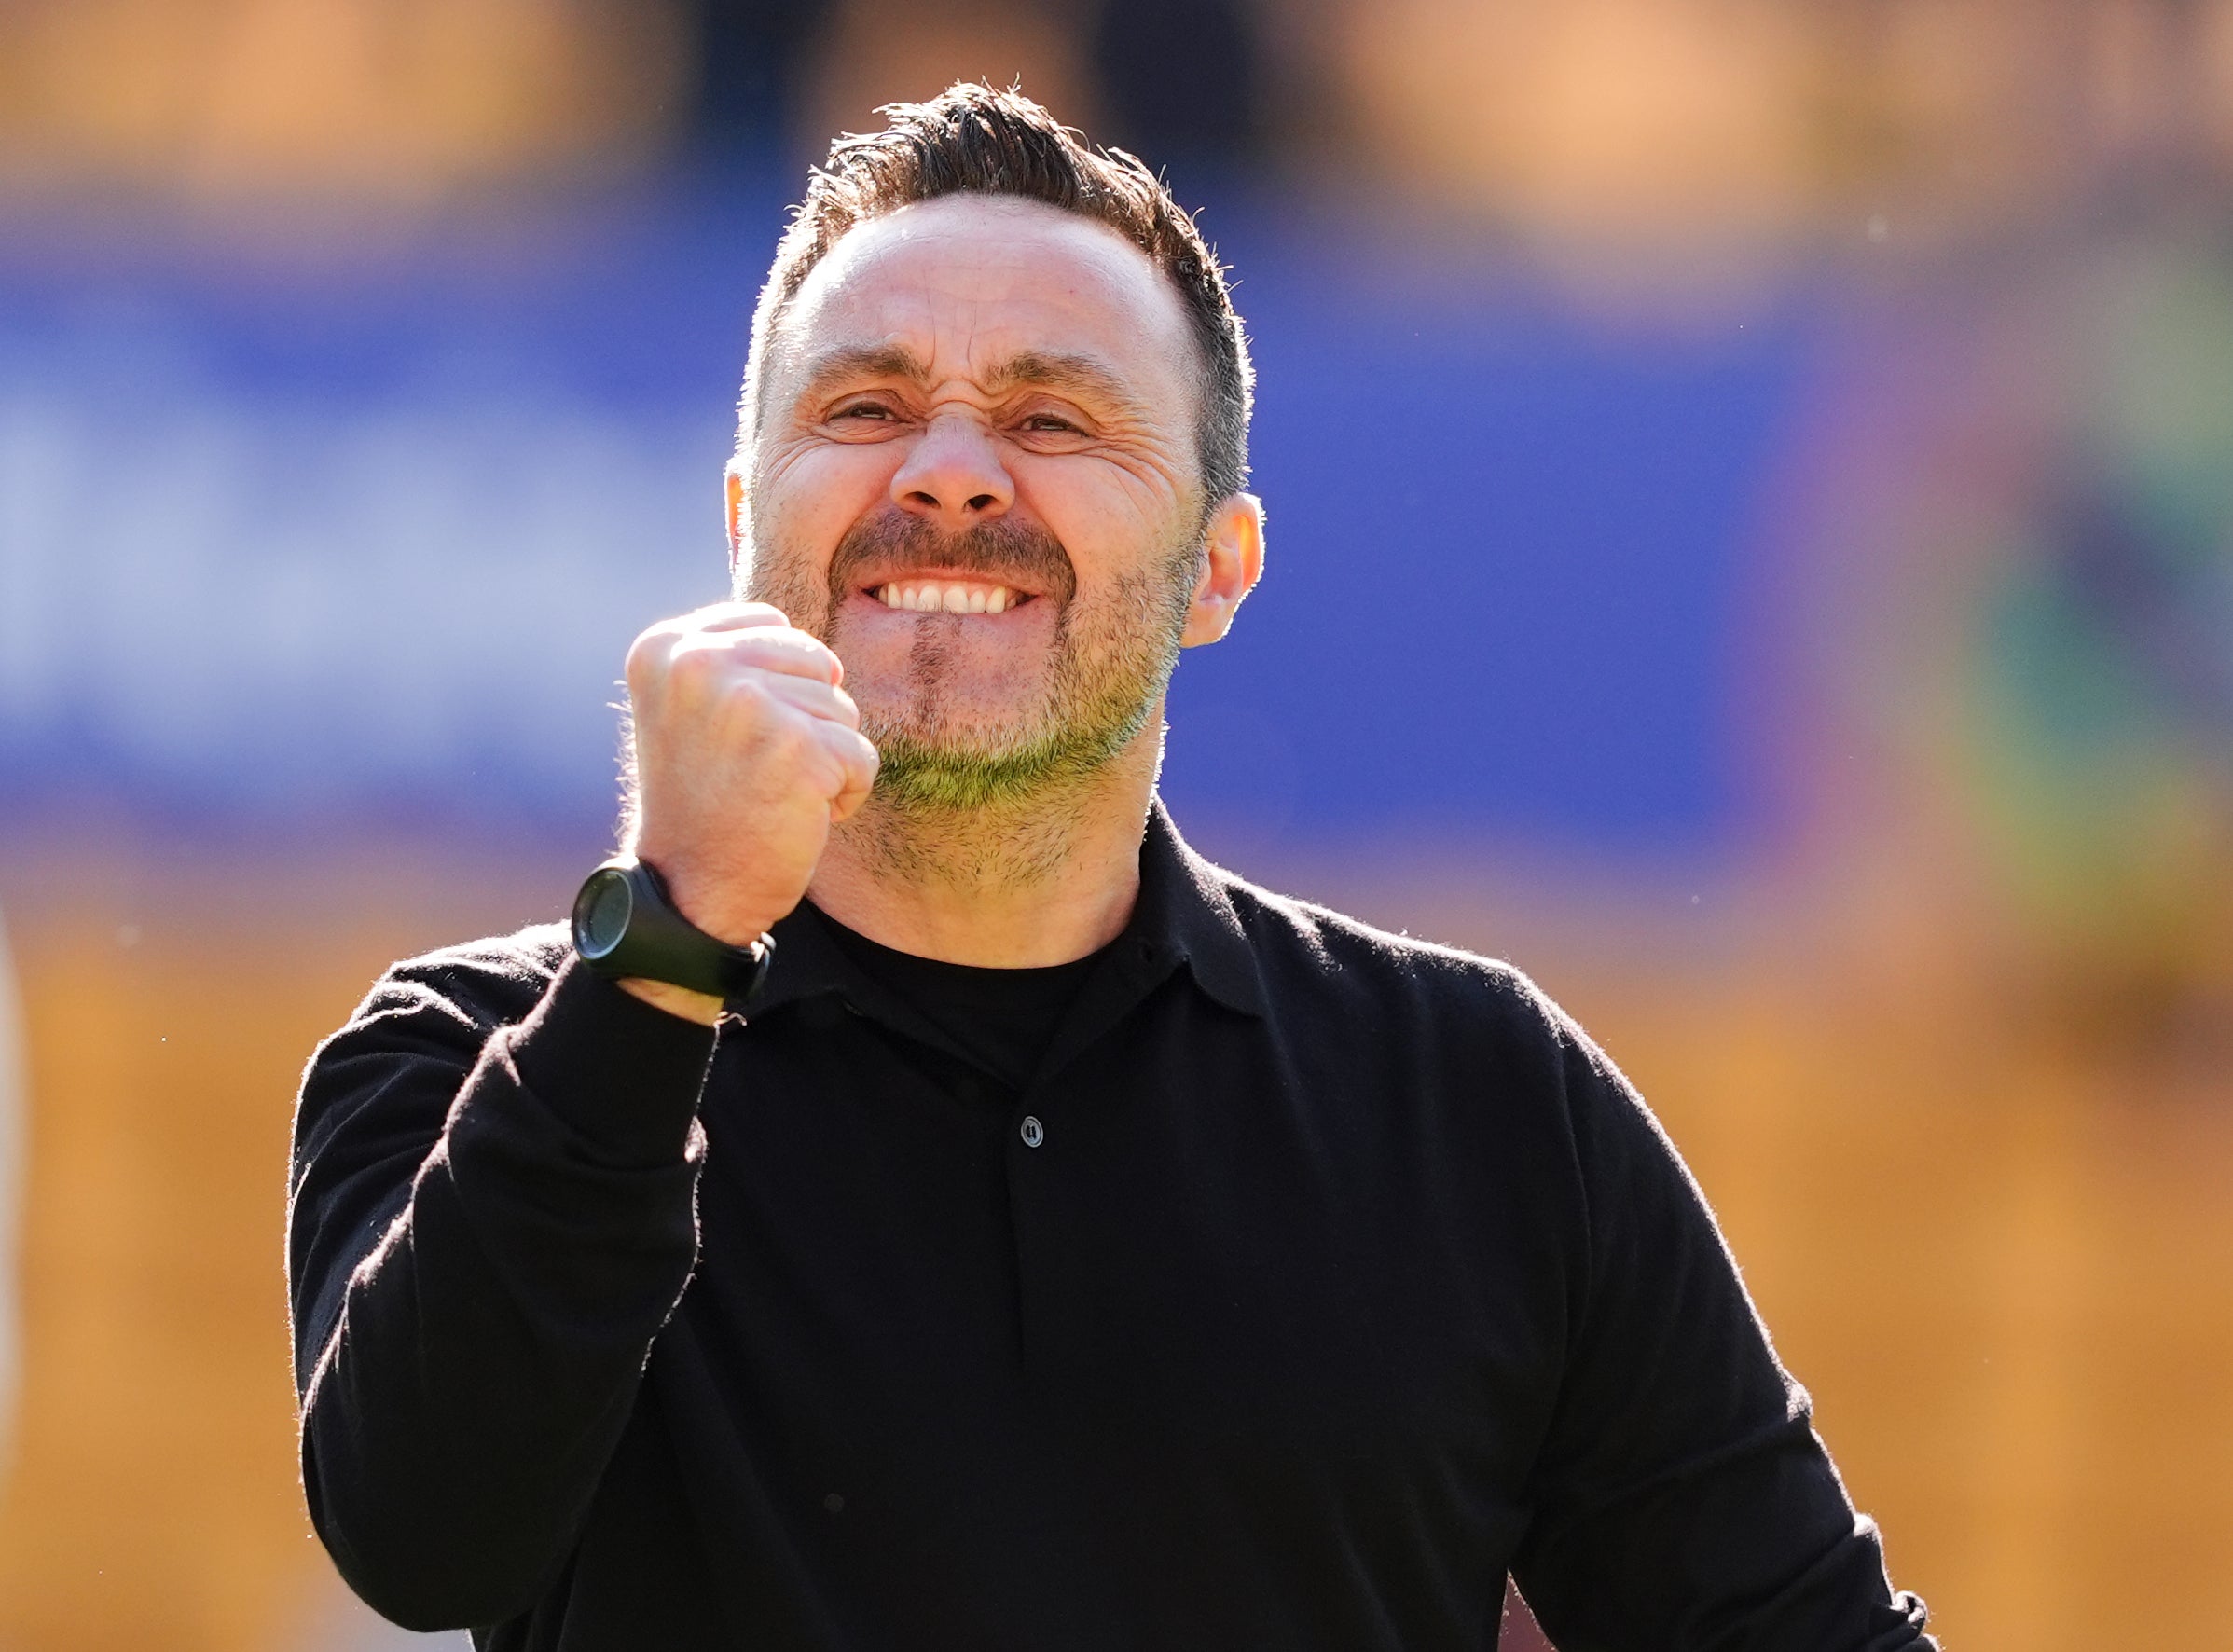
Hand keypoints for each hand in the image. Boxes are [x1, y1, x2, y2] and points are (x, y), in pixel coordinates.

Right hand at [622, 601, 878, 954]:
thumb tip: (804, 631)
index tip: (732, 737)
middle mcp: (697, 664)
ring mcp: (747, 702)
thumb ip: (731, 656)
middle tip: (754, 771)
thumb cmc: (702, 801)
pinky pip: (862, 757)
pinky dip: (844, 794)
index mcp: (665, 647)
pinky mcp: (797, 748)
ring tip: (770, 794)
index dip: (776, 685)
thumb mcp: (691, 708)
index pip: (772, 622)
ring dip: (824, 760)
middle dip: (806, 720)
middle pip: (816, 662)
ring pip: (843, 710)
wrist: (687, 893)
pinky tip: (796, 816)